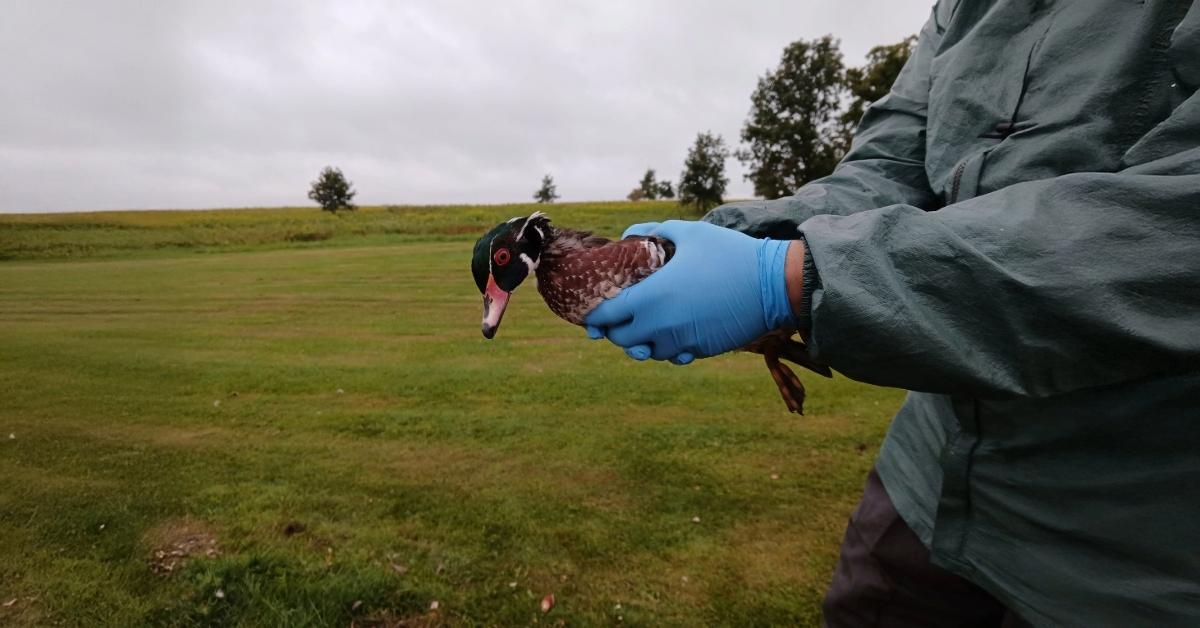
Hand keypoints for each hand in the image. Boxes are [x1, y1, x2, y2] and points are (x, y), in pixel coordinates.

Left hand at [584, 220, 795, 362]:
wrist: (774, 285)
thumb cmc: (730, 254)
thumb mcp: (689, 232)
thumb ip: (653, 232)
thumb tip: (628, 235)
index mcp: (652, 298)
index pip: (607, 316)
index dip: (594, 316)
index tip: (590, 311)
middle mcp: (662, 326)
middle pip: (621, 340)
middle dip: (614, 330)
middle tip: (616, 316)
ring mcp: (682, 342)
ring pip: (646, 352)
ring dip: (640, 341)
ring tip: (643, 323)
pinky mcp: (701, 350)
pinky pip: (673, 356)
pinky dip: (666, 347)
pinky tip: (671, 332)